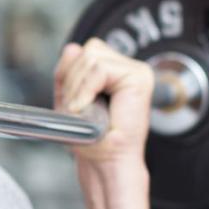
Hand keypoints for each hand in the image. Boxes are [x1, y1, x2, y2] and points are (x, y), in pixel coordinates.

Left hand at [53, 38, 154, 162]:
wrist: (106, 161)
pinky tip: (88, 107)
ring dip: (78, 86)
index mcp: (112, 71)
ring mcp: (136, 71)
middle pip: (86, 50)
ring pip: (91, 57)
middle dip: (72, 80)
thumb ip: (69, 70)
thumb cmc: (92, 138)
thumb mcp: (70, 97)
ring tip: (84, 109)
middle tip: (78, 108)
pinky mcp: (140, 77)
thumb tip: (72, 48)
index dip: (68, 73)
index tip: (71, 102)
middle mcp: (127, 68)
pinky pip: (100, 68)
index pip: (81, 51)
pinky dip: (86, 88)